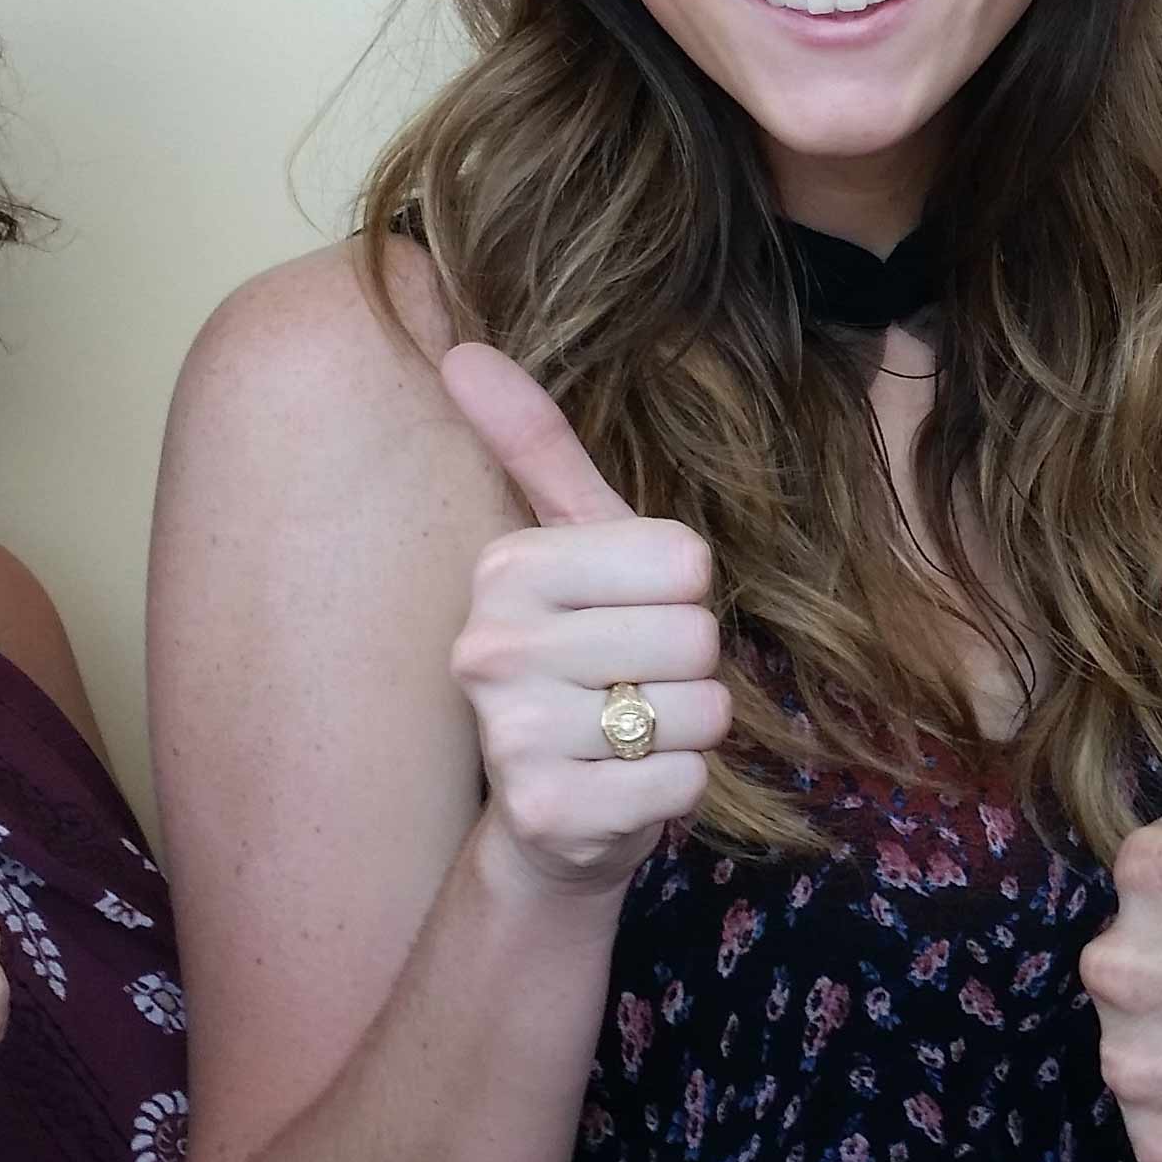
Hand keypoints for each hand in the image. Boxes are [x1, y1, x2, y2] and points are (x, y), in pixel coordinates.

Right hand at [439, 342, 730, 889]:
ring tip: (628, 736)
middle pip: (696, 636)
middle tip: (631, 685)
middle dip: (689, 668)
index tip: (629, 617)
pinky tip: (624, 787)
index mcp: (506, 569)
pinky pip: (686, 782)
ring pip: (701, 711)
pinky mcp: (550, 813)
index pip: (684, 559)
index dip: (681, 595)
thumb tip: (461, 347)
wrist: (551, 814)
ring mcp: (513, 737)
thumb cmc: (578, 661)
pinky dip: (677, 789)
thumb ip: (535, 446)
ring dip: (687, 731)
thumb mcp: (569, 545)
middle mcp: (493, 647)